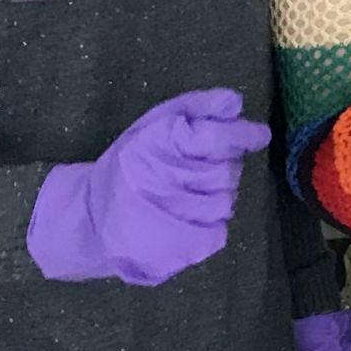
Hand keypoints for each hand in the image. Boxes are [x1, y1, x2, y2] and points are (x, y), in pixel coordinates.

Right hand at [28, 88, 269, 285]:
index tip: (259, 135)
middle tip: (201, 167)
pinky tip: (190, 217)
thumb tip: (235, 102)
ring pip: (226, 202)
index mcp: (156, 147)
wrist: (91, 217)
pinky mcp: (178, 248)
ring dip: (217, 195)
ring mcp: (173, 218)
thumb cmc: (128, 164)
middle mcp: (164, 181)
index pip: (215, 138)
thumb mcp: (152, 123)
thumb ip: (195, 107)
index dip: (242, 135)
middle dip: (224, 166)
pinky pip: (219, 232)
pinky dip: (212, 223)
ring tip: (190, 193)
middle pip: (227, 172)